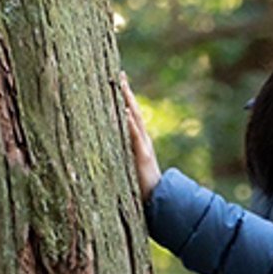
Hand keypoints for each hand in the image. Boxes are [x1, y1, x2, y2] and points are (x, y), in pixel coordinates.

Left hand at [120, 73, 161, 202]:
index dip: (124, 97)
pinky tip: (125, 113)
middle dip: (126, 93)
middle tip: (119, 75)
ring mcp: (143, 146)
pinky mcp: (142, 156)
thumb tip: (114, 142)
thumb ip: (126, 153)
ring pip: (135, 120)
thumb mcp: (131, 164)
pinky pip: (135, 137)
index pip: (130, 114)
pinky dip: (130, 125)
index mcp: (138, 140)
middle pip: (134, 111)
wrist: (157, 198)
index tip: (118, 80)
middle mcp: (142, 139)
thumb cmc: (141, 183)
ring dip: (128, 103)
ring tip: (121, 87)